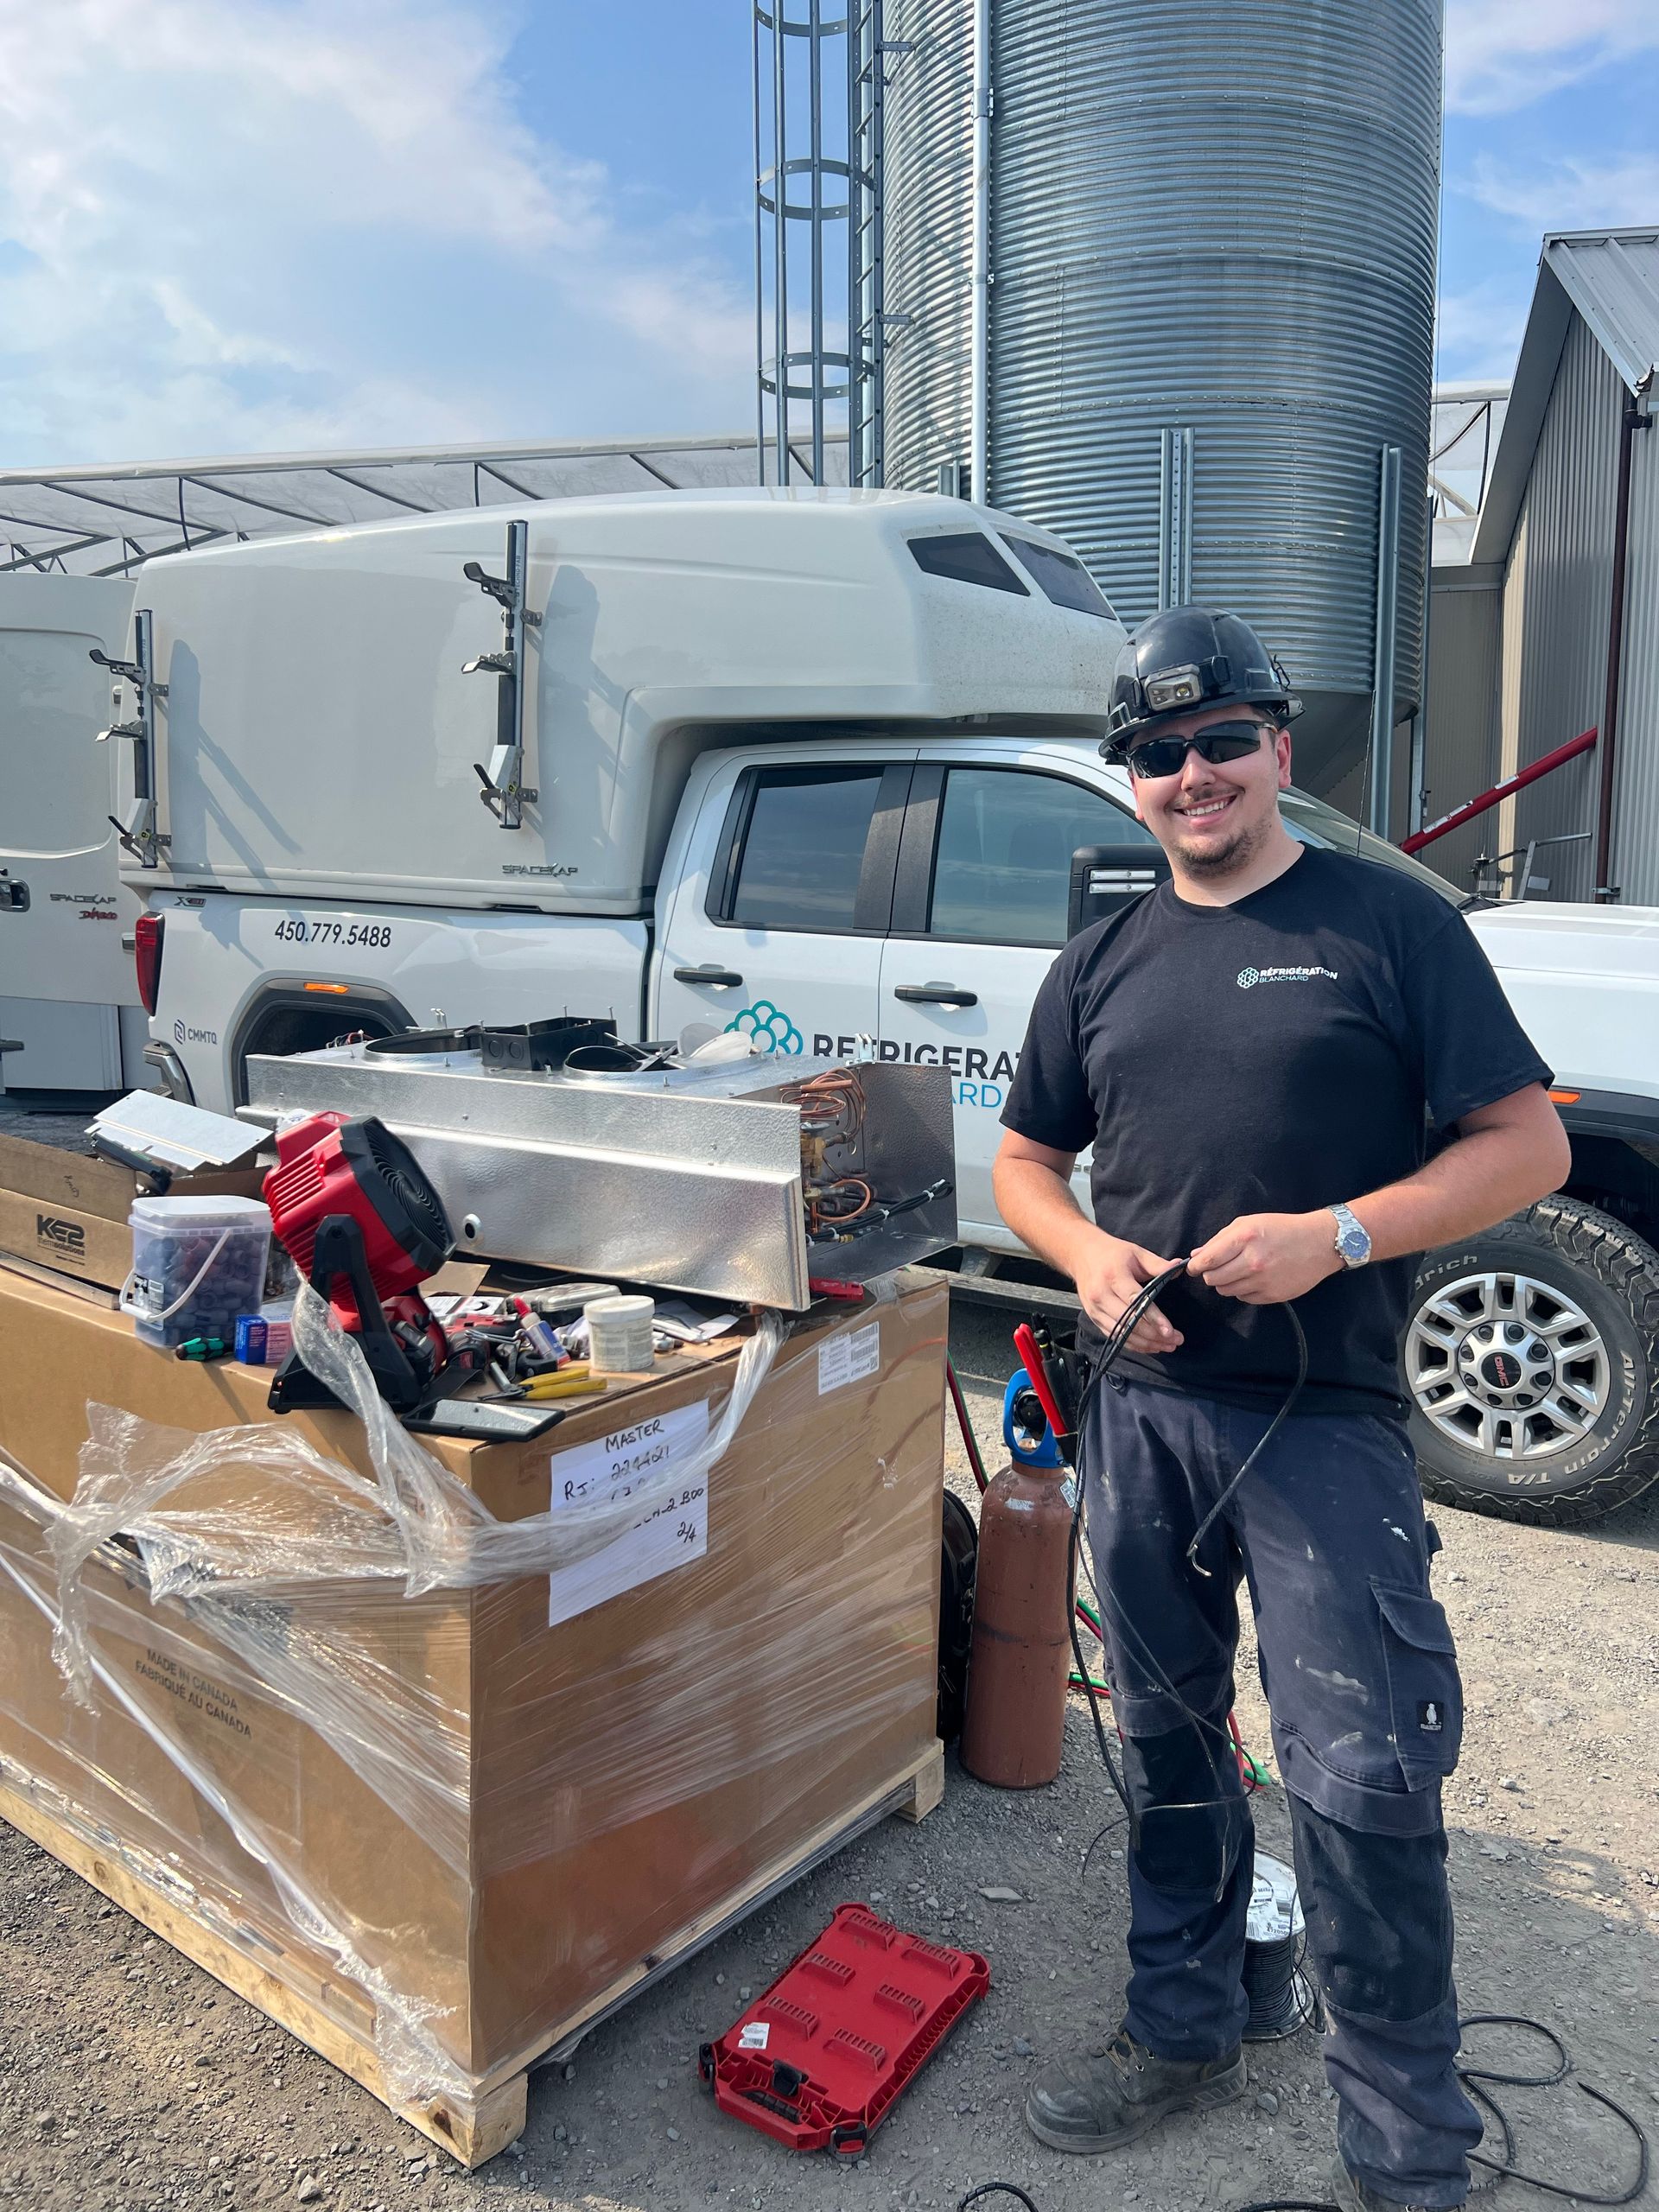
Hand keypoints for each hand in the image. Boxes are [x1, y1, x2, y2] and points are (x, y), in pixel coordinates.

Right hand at [1072, 1230, 1184, 1353]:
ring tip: (1167, 1346)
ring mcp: (1095, 1308)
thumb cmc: (1112, 1253)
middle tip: (1176, 1340)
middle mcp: (1101, 1294)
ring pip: (1122, 1334)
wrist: (1081, 1254)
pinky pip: (1114, 1337)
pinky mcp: (1093, 1317)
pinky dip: (1133, 1345)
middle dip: (1155, 1336)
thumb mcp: (1137, 1253)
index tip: (1170, 1331)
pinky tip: (1150, 1346)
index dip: (1154, 1318)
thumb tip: (1180, 1268)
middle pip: (1129, 1322)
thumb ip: (1158, 1264)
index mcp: (1114, 1276)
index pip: (1136, 1301)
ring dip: (1146, 1344)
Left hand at [1188, 1212, 1340, 1303]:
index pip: (1208, 1260)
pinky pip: (1244, 1298)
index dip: (1195, 1266)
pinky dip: (1243, 1290)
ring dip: (1226, 1282)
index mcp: (1245, 1238)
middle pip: (1213, 1279)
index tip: (1194, 1267)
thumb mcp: (1249, 1223)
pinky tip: (1254, 1278)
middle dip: (1209, 1274)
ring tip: (1238, 1271)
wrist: (1320, 1243)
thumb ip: (1220, 1239)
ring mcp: (1263, 1281)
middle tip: (1217, 1268)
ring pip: (1226, 1291)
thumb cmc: (1282, 1228)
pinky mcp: (1272, 1296)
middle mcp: (1253, 1262)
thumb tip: (1197, 1255)